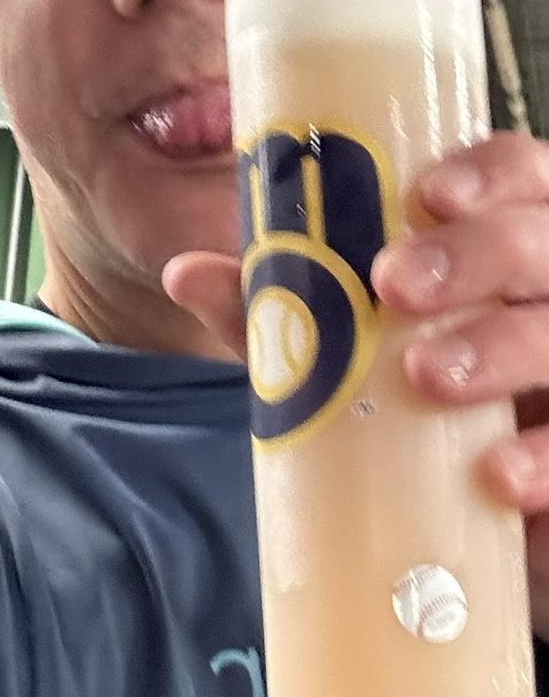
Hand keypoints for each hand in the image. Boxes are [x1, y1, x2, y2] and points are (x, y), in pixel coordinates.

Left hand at [165, 132, 548, 640]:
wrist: (451, 524)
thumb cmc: (400, 403)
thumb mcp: (335, 348)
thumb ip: (276, 308)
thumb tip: (184, 272)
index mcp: (499, 245)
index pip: (520, 174)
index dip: (486, 172)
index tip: (427, 193)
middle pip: (545, 242)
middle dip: (478, 252)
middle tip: (394, 284)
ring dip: (509, 345)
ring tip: (429, 376)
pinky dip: (546, 459)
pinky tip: (501, 478)